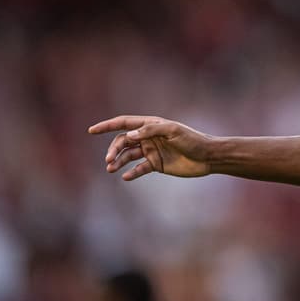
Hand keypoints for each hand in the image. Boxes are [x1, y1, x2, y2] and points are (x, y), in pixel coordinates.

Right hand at [88, 115, 212, 179]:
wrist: (207, 156)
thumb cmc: (193, 140)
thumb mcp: (173, 131)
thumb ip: (151, 131)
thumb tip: (128, 134)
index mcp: (151, 125)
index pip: (125, 123)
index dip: (107, 125)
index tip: (91, 130)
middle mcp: (148, 137)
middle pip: (123, 141)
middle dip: (113, 149)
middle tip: (109, 161)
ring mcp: (151, 151)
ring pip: (128, 155)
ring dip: (118, 161)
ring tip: (111, 169)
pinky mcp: (156, 164)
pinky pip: (139, 168)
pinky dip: (131, 172)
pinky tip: (125, 177)